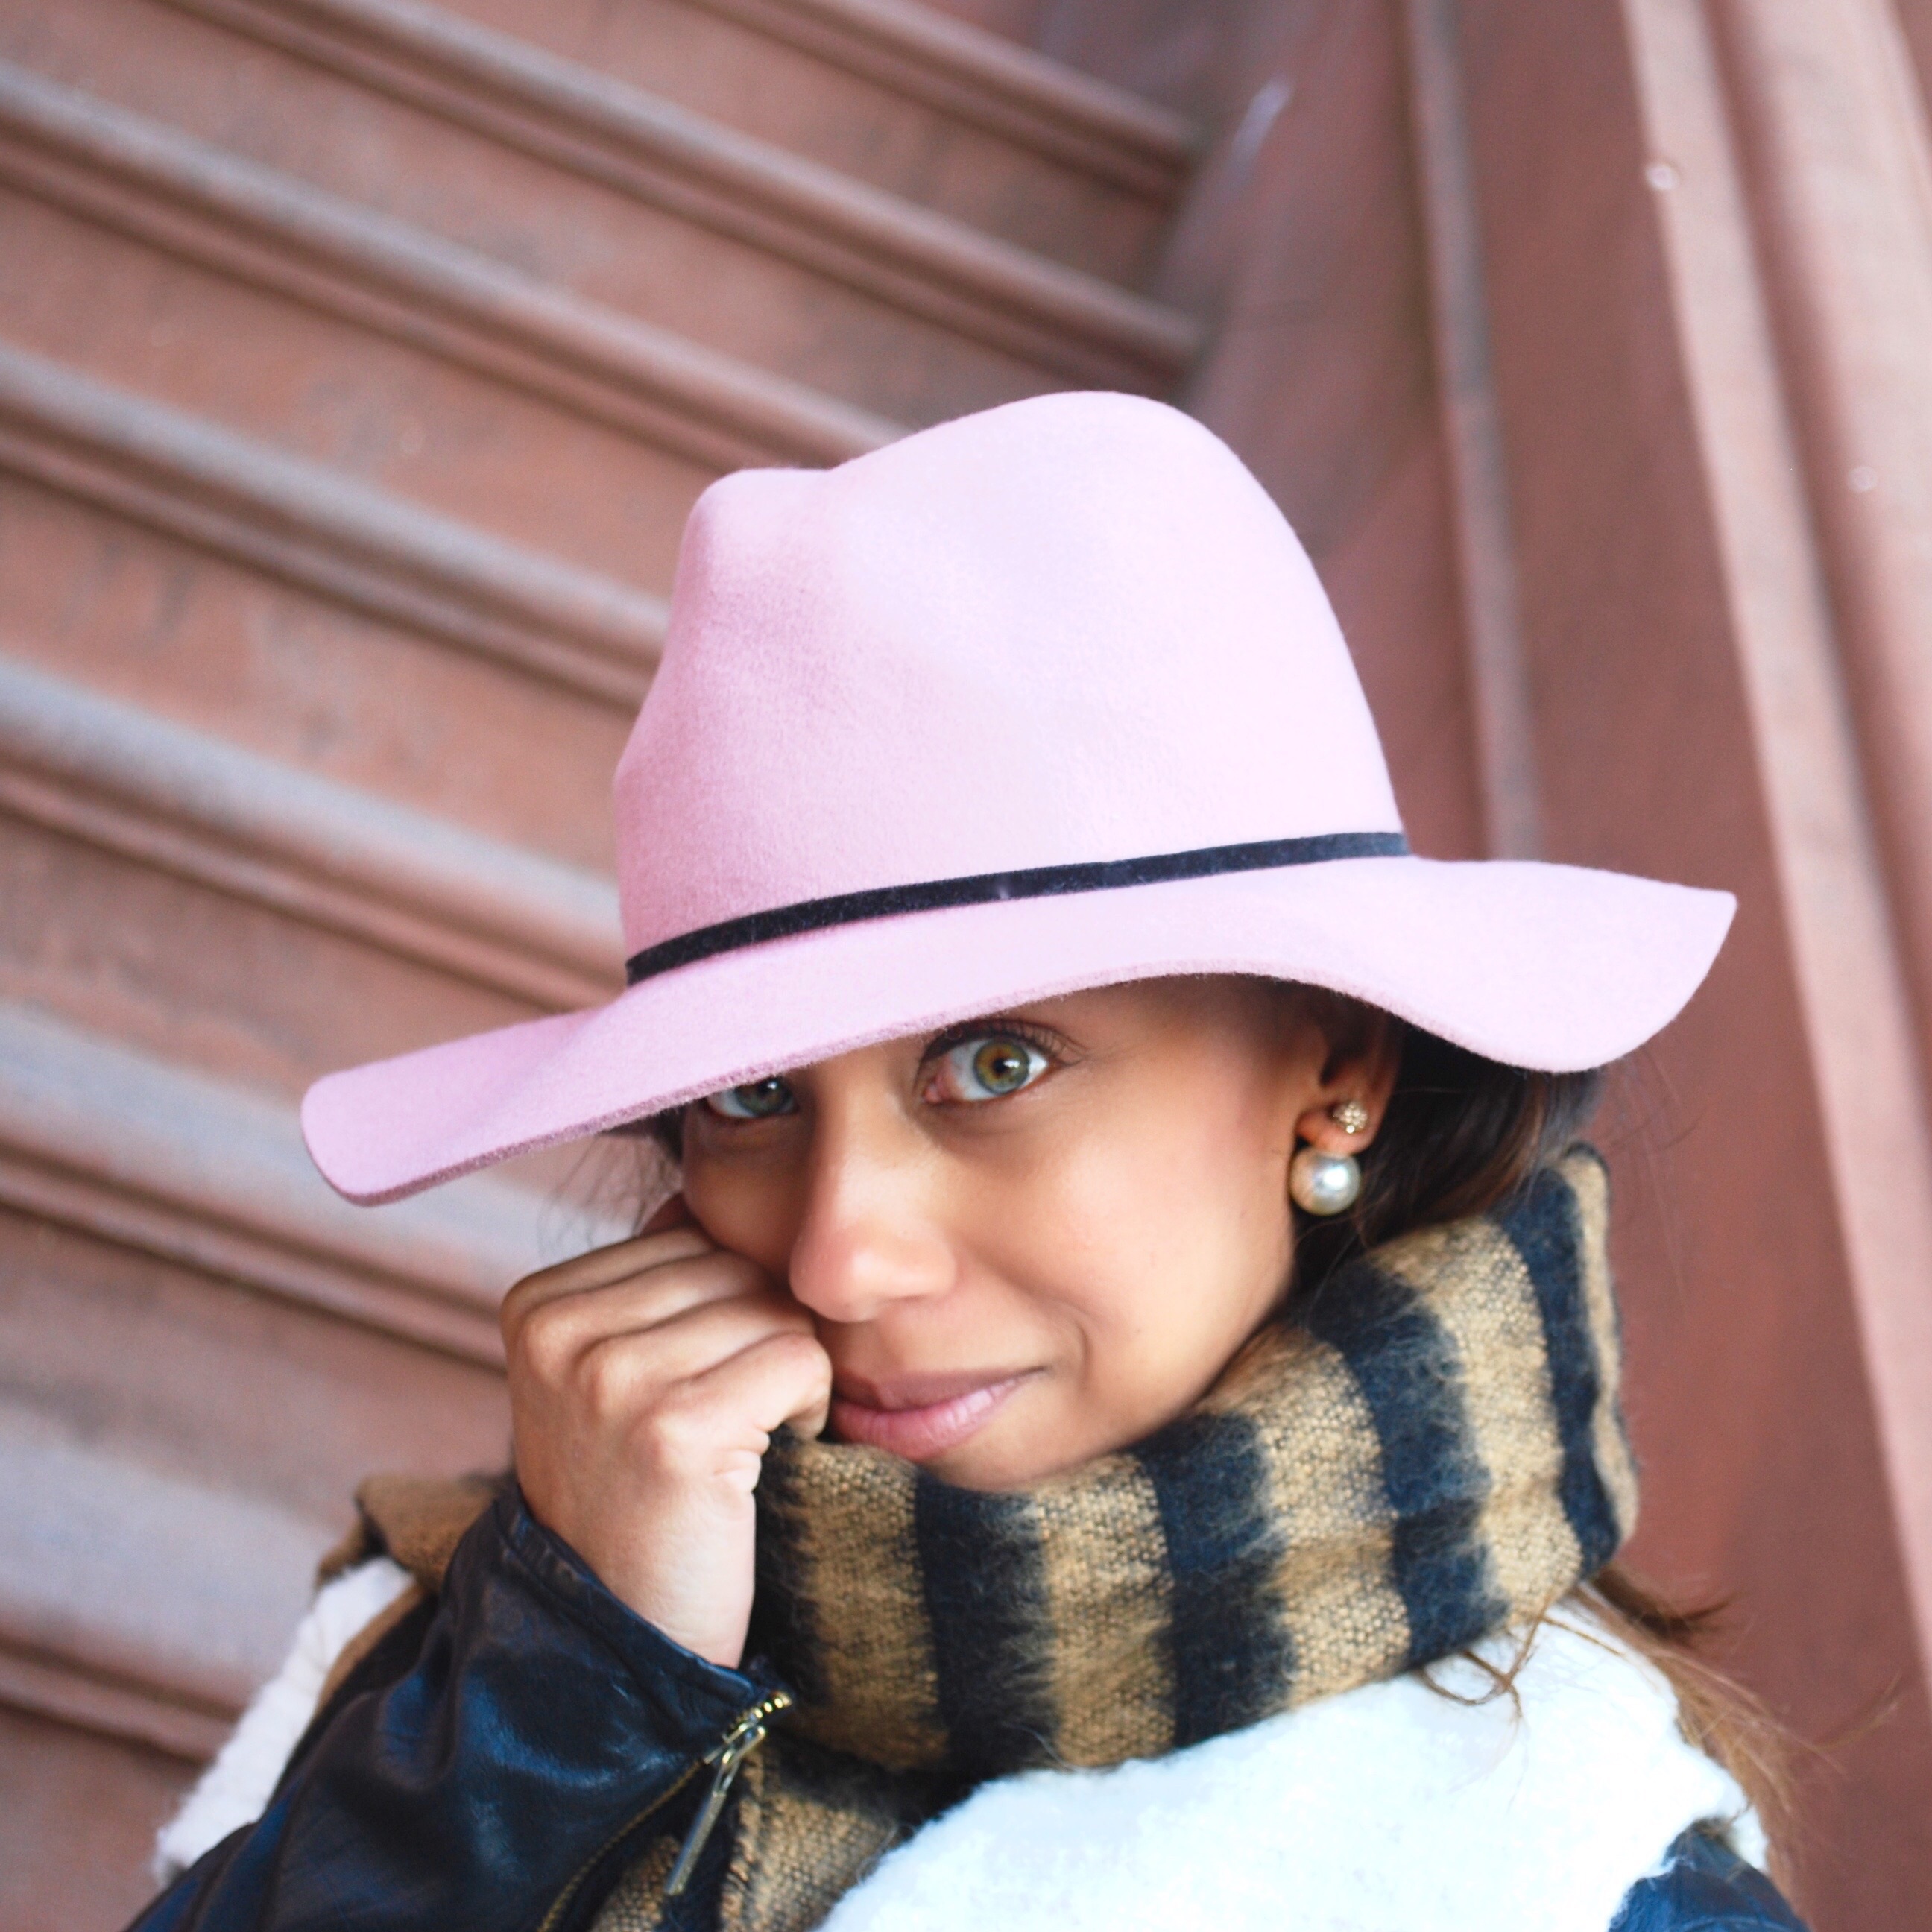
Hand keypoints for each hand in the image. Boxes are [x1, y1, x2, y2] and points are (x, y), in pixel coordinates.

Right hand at [501, 1197, 830, 1667]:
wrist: (616, 1646)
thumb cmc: (637, 1502)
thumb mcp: (609, 1377)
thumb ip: (650, 1285)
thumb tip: (705, 1193)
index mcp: (536, 1304)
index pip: (690, 1235)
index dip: (723, 1311)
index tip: (691, 1392)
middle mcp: (560, 1331)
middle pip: (734, 1265)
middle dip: (761, 1336)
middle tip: (729, 1425)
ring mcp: (610, 1377)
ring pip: (772, 1308)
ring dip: (788, 1376)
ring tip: (741, 1447)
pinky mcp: (673, 1429)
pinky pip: (797, 1359)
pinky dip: (810, 1408)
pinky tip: (769, 1461)